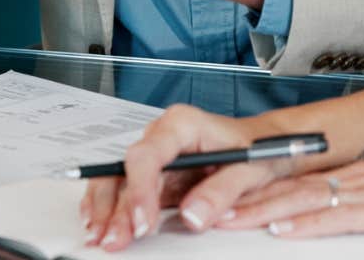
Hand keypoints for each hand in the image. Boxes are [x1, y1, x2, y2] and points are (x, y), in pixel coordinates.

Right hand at [82, 105, 304, 251]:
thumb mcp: (250, 168)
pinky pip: (123, 188)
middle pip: (127, 169)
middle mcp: (162, 135)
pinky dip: (110, 208)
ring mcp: (155, 155)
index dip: (141, 189)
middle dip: (116, 207)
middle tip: (114, 239)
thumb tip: (193, 215)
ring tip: (100, 237)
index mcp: (183, 124)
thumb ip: (223, 190)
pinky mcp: (154, 175)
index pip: (149, 154)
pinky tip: (100, 224)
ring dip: (107, 210)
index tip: (143, 222)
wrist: (263, 145)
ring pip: (118, 180)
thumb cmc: (256, 149)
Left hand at [223, 156, 363, 248]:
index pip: (294, 181)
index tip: (218, 197)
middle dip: (241, 197)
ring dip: (259, 209)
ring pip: (303, 197)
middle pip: (288, 186)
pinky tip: (281, 226)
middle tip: (201, 205)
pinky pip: (340, 216)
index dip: (253, 190)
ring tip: (222, 216)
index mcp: (359, 177)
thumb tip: (329, 225)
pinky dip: (305, 221)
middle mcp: (360, 177)